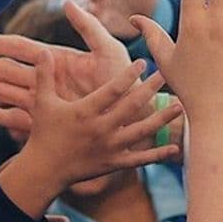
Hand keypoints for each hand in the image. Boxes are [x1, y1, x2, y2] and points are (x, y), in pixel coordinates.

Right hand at [0, 0, 131, 132]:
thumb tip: (68, 3)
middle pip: (7, 71)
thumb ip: (90, 28)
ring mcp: (48, 102)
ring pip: (6, 93)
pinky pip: (18, 119)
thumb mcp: (111, 52)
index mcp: (60, 61)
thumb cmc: (127, 82)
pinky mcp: (50, 122)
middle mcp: (50, 80)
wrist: (137, 116)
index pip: (21, 48)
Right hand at [0, 56, 180, 217]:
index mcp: (85, 112)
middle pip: (131, 106)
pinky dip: (158, 154)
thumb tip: (44, 51)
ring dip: (161, 118)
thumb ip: (45, 75)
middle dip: (150, 89)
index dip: (129, 75)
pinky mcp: (114, 164)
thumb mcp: (43, 102)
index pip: (112, 90)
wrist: (45, 170)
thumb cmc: (45, 133)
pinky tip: (175, 148)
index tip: (144, 61)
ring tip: (179, 105)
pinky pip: (140, 159)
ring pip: (141, 132)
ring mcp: (109, 148)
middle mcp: (100, 129)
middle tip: (167, 73)